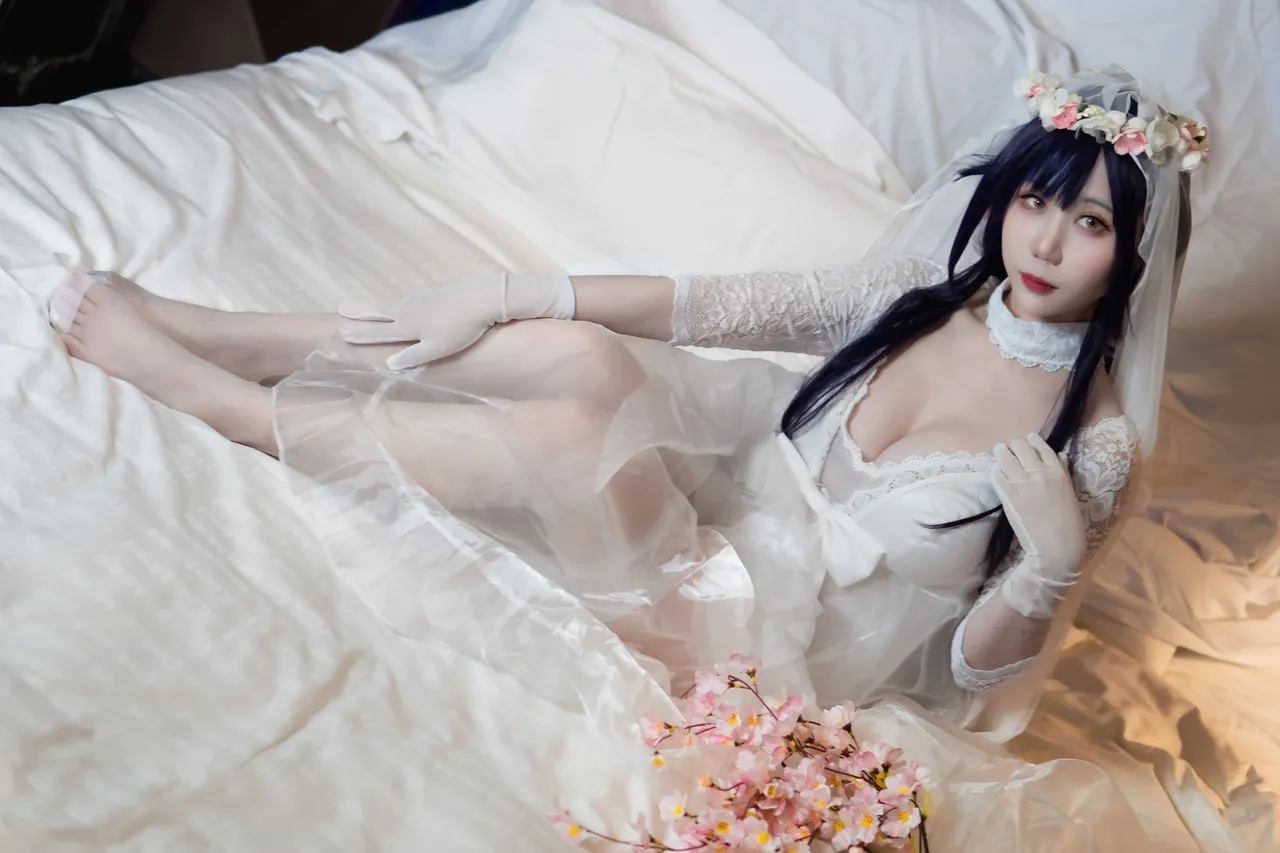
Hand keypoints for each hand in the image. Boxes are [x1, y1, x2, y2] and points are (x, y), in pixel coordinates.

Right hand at [340, 273, 574, 369]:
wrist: (483, 297)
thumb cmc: (462, 328)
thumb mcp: (438, 348)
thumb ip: (413, 357)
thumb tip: (389, 364)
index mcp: (408, 326)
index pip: (379, 333)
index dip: (360, 335)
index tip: (341, 334)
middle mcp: (409, 310)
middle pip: (380, 312)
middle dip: (360, 312)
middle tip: (341, 307)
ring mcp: (421, 298)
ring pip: (394, 305)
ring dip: (377, 307)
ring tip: (367, 309)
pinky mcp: (435, 293)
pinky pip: (408, 301)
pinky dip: (398, 304)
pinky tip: (403, 305)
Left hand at [991, 434, 1085, 619]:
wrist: (1057, 548)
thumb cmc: (1068, 524)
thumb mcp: (1070, 493)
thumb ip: (1062, 472)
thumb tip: (1059, 455)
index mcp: (1058, 471)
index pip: (1041, 446)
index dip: (1031, 441)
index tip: (1027, 441)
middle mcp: (1039, 472)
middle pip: (1019, 446)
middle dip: (1013, 446)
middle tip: (1009, 450)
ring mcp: (1022, 483)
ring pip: (1004, 456)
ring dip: (1001, 454)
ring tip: (1000, 455)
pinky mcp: (1008, 495)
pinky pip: (996, 475)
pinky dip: (996, 473)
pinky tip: (998, 477)